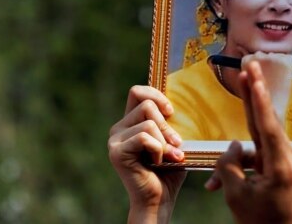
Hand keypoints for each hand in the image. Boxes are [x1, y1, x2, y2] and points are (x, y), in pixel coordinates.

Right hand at [108, 86, 186, 223]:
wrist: (160, 199)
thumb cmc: (169, 171)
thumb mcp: (172, 140)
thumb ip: (169, 122)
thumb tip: (174, 104)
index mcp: (130, 122)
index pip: (137, 92)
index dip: (155, 95)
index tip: (171, 111)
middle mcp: (119, 128)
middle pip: (146, 104)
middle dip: (167, 125)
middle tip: (176, 144)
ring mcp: (115, 140)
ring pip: (148, 122)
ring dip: (165, 141)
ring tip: (168, 157)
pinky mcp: (116, 151)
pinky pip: (144, 137)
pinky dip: (158, 150)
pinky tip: (157, 163)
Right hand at [205, 61, 291, 223]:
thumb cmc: (259, 221)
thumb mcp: (236, 195)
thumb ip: (229, 165)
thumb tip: (233, 145)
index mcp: (280, 165)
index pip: (267, 126)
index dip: (258, 100)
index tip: (254, 78)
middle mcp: (288, 158)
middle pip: (266, 120)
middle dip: (254, 93)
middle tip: (251, 65)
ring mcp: (286, 161)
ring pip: (254, 145)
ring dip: (232, 159)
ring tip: (216, 187)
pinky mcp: (280, 166)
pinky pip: (256, 157)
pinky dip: (238, 167)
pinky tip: (217, 187)